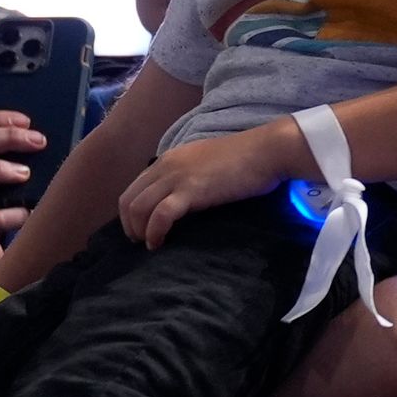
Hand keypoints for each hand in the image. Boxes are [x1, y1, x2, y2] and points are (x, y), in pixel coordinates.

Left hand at [115, 124, 301, 247]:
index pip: (136, 187)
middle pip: (129, 199)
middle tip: (141, 241)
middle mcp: (166, 166)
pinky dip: (154, 232)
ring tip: (149, 244)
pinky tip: (159, 243)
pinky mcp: (190, 191)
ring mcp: (176, 177)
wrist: (267, 151)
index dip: (132, 211)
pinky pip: (160, 215)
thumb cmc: (247, 159)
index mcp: (170, 159)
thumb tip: (186, 198)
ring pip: (138, 207)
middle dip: (129, 224)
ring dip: (138, 230)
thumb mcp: (208, 164)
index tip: (141, 229)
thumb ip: (192, 176)